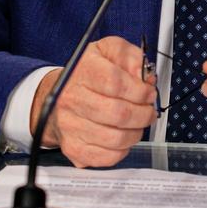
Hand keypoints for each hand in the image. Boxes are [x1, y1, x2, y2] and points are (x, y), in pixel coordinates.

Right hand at [30, 36, 155, 167]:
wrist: (57, 95)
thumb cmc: (87, 73)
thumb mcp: (108, 51)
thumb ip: (130, 56)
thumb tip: (145, 75)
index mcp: (82, 70)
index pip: (116, 83)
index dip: (140, 91)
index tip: (148, 93)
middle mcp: (71, 99)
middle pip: (119, 114)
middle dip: (143, 114)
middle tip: (148, 110)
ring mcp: (70, 126)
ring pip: (117, 138)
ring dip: (136, 132)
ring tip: (137, 123)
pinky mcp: (73, 148)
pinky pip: (108, 157)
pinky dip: (123, 149)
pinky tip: (122, 135)